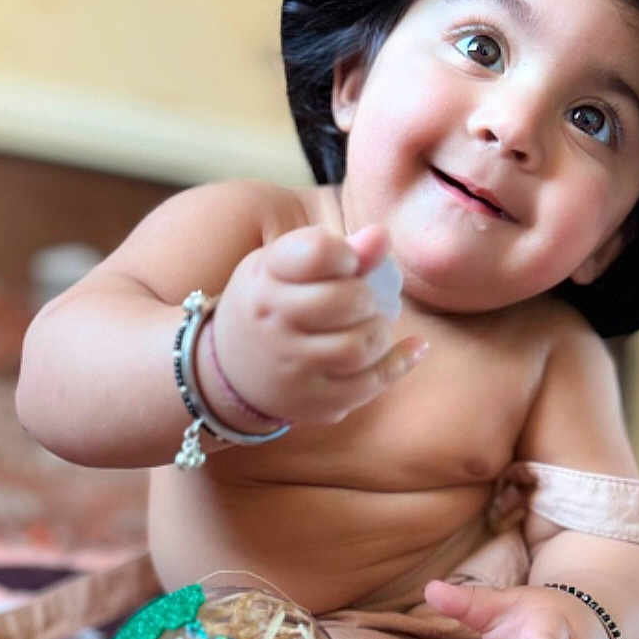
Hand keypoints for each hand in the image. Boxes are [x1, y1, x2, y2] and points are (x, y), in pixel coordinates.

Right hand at [210, 224, 425, 425]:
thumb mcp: (284, 268)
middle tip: (363, 301)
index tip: (347, 263)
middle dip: (368, 297)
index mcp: (265, 278)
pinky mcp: (312, 402)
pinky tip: (412, 348)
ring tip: (371, 326)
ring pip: (359, 346)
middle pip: (346, 301)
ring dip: (380, 332)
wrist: (225, 372)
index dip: (347, 254)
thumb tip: (381, 236)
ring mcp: (292, 367)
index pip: (317, 252)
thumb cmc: (270, 305)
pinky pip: (370, 384)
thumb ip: (334, 251)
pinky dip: (399, 363)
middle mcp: (274, 323)